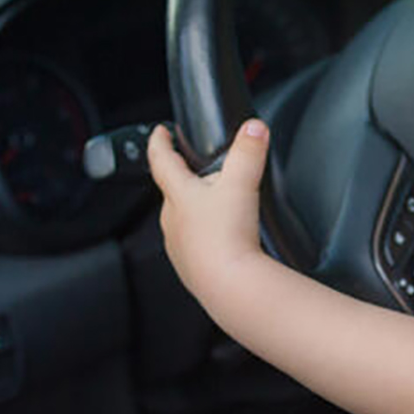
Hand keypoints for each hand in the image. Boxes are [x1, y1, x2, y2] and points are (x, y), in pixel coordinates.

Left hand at [146, 119, 269, 297]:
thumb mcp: (242, 183)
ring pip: (183, 219)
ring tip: (220, 207)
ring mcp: (179, 245)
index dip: (160, 141)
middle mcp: (172, 219)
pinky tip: (224, 240)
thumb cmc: (227, 237)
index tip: (160, 132)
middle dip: (185, 177)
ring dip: (197, 210)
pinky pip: (194, 244)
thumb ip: (249, 152)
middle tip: (199, 168)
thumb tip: (254, 128)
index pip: (161, 160)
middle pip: (173, 190)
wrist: (227, 285)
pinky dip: (206, 237)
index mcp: (179, 195)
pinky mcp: (189, 266)